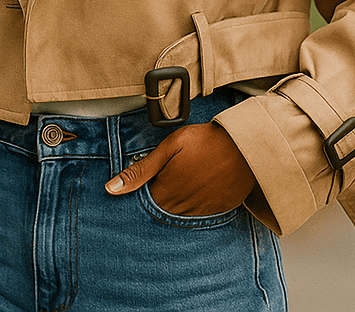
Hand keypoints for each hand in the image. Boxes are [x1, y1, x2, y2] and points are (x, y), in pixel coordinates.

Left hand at [104, 121, 257, 216]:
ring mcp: (200, 212)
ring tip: (187, 175)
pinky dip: (196, 200)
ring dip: (178, 197)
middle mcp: (181, 209)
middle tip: (171, 172)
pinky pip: (200, 211)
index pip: (143, 201)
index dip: (144, 187)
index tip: (149, 176)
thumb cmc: (204, 142)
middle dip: (159, 193)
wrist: (243, 147)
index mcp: (165, 194)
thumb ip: (140, 170)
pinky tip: (201, 181)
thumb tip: (111, 189)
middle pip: (161, 208)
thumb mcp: (168, 149)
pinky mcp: (217, 210)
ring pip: (179, 211)